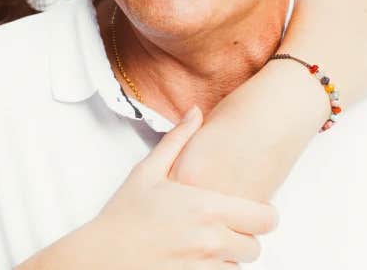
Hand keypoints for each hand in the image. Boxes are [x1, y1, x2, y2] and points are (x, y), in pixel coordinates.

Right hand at [20, 107, 277, 269]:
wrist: (101, 257)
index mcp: (207, 208)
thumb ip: (178, 140)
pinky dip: (212, 269)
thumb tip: (196, 112)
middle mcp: (211, 241)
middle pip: (255, 247)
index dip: (261, 215)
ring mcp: (204, 267)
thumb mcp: (147, 171)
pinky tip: (192, 258)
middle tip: (222, 229)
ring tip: (201, 244)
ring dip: (226, 256)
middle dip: (242, 238)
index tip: (251, 212)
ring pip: (237, 265)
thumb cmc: (122, 216)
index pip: (266, 219)